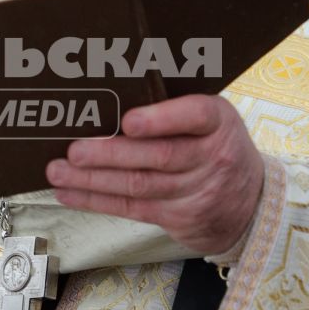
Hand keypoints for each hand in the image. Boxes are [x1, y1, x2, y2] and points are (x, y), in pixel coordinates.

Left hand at [46, 95, 264, 256]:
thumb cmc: (214, 146)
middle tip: (74, 150)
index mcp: (219, 121)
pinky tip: (69, 192)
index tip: (129, 121)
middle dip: (111, 154)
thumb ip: (174, 108)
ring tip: (58, 171)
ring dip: (92, 179)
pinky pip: (131, 208)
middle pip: (159, 156)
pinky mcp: (178, 217)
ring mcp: (197, 191)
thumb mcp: (211, 121)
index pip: (195, 115)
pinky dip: (95, 200)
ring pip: (139, 185)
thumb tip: (110, 92)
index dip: (162, 119)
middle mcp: (212, 157)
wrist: (250, 204)